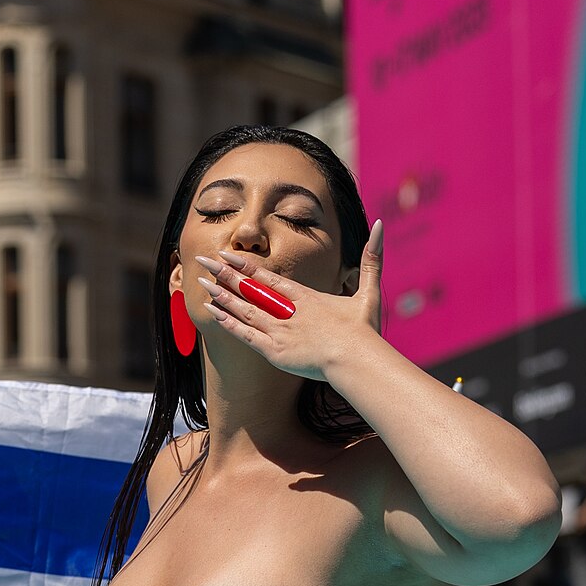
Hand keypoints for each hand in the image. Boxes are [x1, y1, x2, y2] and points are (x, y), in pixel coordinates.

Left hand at [192, 219, 383, 381]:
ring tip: (202, 283)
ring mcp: (279, 331)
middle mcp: (288, 311)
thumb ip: (372, 259)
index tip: (227, 255)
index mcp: (306, 298)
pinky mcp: (275, 352)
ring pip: (244, 310)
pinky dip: (230, 324)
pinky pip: (246, 336)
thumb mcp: (370, 292)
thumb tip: (382, 225)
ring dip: (222, 296)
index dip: (245, 266)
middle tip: (204, 260)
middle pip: (250, 289)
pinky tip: (214, 314)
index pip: (269, 277)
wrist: (357, 359)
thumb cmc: (364, 331)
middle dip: (225, 275)